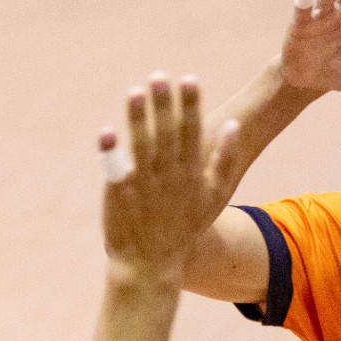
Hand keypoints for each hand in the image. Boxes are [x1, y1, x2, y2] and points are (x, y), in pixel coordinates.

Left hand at [101, 74, 243, 284]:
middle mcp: (169, 177)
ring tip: (134, 92)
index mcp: (192, 174)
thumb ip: (225, 160)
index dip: (190, 106)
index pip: (192, 133)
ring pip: (141, 147)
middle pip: (166, 135)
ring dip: (138, 119)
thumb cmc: (184, 226)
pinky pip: (115, 169)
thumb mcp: (214, 196)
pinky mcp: (120, 194)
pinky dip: (111, 152)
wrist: (151, 264)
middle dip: (163, 105)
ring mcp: (143, 186)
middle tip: (159, 77)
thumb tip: (233, 125)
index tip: (189, 79)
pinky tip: (107, 132)